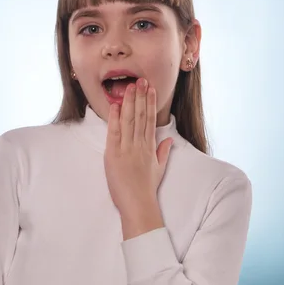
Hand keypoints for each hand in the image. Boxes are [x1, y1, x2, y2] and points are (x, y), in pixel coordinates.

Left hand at [104, 77, 173, 218]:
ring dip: (129, 102)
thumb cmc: (147, 189)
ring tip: (130, 87)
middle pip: (140, 116)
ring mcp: (127, 149)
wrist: (138, 204)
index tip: (150, 89)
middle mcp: (139, 145)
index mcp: (150, 147)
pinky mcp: (114, 155)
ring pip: (129, 121)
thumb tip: (169, 139)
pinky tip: (115, 105)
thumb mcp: (159, 168)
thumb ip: (163, 151)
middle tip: (141, 80)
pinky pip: (115, 133)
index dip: (150, 103)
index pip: (150, 120)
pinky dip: (115, 119)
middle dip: (140, 97)